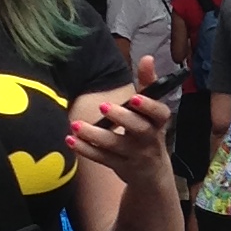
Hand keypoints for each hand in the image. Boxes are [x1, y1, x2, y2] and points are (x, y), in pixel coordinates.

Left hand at [70, 68, 175, 185]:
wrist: (152, 173)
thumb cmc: (148, 132)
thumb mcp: (151, 111)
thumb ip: (148, 84)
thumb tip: (147, 58)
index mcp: (158, 122)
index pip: (159, 113)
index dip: (149, 106)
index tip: (135, 97)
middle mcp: (149, 139)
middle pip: (139, 129)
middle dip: (122, 117)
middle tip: (103, 105)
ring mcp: (135, 155)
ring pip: (115, 145)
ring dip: (95, 135)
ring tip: (76, 125)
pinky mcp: (120, 166)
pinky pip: (102, 159)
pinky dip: (86, 150)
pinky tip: (71, 140)